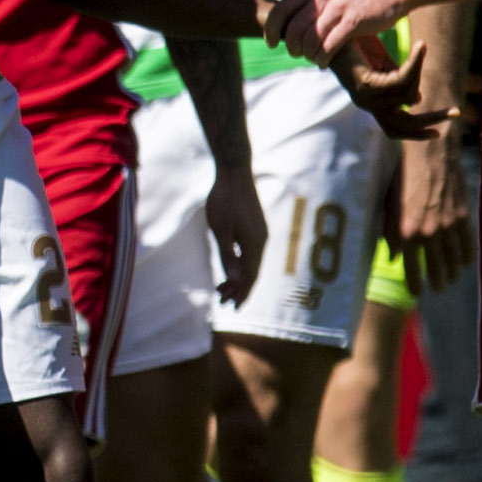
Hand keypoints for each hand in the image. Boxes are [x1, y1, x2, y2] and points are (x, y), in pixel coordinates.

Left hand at [203, 161, 266, 305]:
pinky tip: (231, 268)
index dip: (242, 293)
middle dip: (239, 289)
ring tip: (223, 288)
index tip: (232, 308)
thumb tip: (236, 279)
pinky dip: (241, 264)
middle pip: (253, 272)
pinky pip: (251, 253)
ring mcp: (260, 234)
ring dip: (239, 277)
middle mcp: (261, 241)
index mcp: (254, 243)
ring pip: (252, 263)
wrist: (234, 173)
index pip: (250, 276)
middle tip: (222, 302)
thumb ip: (227, 255)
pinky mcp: (255, 228)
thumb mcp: (220, 230)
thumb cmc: (224, 200)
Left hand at [264, 0, 402, 62]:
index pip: (280, 10)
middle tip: (296, 54)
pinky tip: (324, 63)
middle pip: (292, 29)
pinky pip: (329, 45)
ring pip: (310, 39)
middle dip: (291, 46)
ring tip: (313, 58)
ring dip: (308, 54)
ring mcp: (338, 8)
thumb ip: (311, 1)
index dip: (271, 29)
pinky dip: (322, 58)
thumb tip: (289, 21)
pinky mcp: (353, 21)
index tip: (271, 43)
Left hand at [327, 36, 442, 138]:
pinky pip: (400, 80)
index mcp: (373, 104)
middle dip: (430, 121)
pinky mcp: (364, 84)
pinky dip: (414, 64)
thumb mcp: (385, 68)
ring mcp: (364, 97)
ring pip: (407, 96)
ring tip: (424, 48)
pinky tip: (421, 46)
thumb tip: (416, 99)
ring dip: (420, 73)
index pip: (396, 129)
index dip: (417, 133)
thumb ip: (400, 82)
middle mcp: (367, 105)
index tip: (440, 130)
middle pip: (403, 123)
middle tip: (456, 113)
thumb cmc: (359, 48)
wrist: (333, 33)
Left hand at [385, 123, 474, 292]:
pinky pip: (468, 242)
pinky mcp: (463, 216)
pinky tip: (466, 264)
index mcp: (406, 231)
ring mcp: (448, 225)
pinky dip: (467, 255)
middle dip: (436, 280)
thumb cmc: (401, 179)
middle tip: (438, 289)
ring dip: (452, 271)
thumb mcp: (387, 207)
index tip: (417, 293)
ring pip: (453, 257)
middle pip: (435, 265)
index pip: (410, 266)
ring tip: (451, 280)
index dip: (414, 282)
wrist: (429, 156)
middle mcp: (428, 232)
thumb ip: (389, 233)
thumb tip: (392, 257)